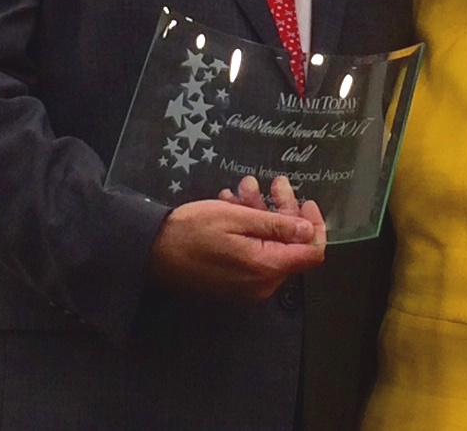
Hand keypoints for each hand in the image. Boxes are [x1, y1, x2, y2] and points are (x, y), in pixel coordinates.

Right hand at [148, 177, 325, 299]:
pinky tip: (232, 203)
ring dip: (261, 213)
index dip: (315, 226)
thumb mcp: (235, 218)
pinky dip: (248, 228)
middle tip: (273, 182)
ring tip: (243, 187)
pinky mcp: (234, 281)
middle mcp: (262, 283)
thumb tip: (309, 231)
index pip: (312, 253)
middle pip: (290, 245)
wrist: (151, 253)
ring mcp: (247, 284)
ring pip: (270, 245)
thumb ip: (276, 225)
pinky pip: (253, 253)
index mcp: (267, 268)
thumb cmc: (192, 231)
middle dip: (283, 210)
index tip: (306, 201)